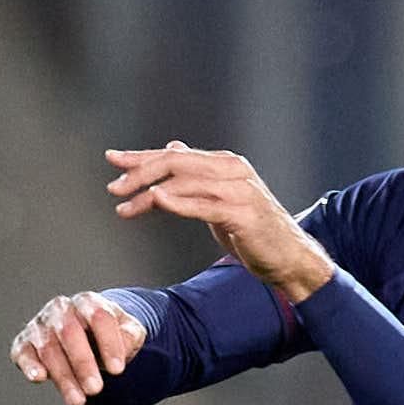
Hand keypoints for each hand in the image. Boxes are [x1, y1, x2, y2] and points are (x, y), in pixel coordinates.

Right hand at [9, 291, 149, 404]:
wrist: (86, 336)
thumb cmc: (107, 335)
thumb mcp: (128, 332)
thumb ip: (131, 336)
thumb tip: (124, 346)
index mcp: (88, 302)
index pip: (99, 317)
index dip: (109, 344)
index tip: (117, 370)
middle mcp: (61, 310)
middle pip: (70, 333)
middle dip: (83, 363)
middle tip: (96, 389)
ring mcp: (40, 326)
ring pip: (48, 348)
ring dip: (63, 376)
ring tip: (78, 400)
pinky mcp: (24, 344)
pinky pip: (23, 353)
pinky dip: (29, 365)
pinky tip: (39, 378)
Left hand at [105, 144, 336, 300]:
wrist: (290, 257)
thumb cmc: (254, 230)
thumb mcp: (221, 198)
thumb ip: (197, 175)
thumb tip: (172, 147)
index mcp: (225, 163)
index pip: (175, 154)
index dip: (141, 156)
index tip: (112, 160)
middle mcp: (232, 170)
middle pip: (176, 162)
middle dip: (140, 171)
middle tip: (114, 186)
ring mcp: (239, 190)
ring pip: (185, 182)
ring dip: (150, 193)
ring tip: (125, 205)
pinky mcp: (244, 214)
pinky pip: (204, 205)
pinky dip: (178, 201)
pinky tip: (156, 201)